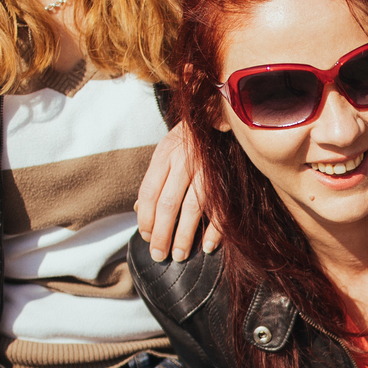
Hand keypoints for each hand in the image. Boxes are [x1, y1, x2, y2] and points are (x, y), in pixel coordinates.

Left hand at [135, 122, 215, 261]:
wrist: (224, 112)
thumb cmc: (192, 139)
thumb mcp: (167, 150)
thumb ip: (155, 179)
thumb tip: (139, 211)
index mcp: (165, 154)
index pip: (149, 192)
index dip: (145, 219)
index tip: (146, 238)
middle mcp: (184, 160)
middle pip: (167, 204)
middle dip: (162, 234)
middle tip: (159, 255)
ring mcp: (207, 168)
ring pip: (192, 208)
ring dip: (185, 236)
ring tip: (180, 255)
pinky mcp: (228, 176)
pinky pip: (221, 207)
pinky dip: (215, 230)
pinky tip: (208, 246)